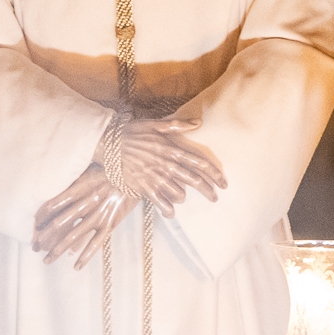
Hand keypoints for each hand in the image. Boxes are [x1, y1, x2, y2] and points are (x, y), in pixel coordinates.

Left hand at [34, 165, 130, 268]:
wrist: (137, 173)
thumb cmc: (111, 169)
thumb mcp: (88, 170)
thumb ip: (73, 181)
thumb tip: (55, 190)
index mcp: (78, 188)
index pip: (52, 205)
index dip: (40, 217)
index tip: (34, 226)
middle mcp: (86, 202)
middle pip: (58, 224)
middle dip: (43, 238)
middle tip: (34, 247)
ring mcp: (98, 215)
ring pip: (73, 237)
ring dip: (57, 250)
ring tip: (46, 260)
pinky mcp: (110, 223)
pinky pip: (95, 243)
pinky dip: (85, 256)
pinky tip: (75, 266)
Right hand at [108, 116, 224, 208]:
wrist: (109, 143)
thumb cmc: (133, 132)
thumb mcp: (156, 124)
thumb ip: (178, 125)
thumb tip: (199, 122)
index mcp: (172, 149)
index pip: (200, 163)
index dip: (215, 174)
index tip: (224, 183)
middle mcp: (167, 165)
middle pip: (195, 181)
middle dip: (208, 191)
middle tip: (214, 198)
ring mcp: (156, 177)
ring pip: (179, 194)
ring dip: (183, 197)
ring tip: (181, 197)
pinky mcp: (145, 187)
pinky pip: (161, 204)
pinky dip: (168, 210)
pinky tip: (170, 212)